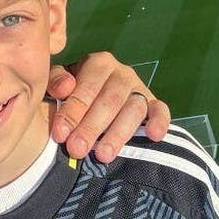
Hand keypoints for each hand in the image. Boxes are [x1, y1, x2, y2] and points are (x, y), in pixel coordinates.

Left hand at [46, 52, 169, 162]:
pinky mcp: (154, 104)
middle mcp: (122, 73)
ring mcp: (140, 88)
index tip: (60, 134)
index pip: (86, 86)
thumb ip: (56, 82)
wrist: (94, 100)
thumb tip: (65, 88)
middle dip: (91, 127)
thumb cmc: (73, 93)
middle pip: (109, 100)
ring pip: (134, 108)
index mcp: (98, 63)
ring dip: (118, 133)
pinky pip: (161, 111)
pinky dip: (160, 122)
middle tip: (77, 149)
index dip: (72, 111)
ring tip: (103, 155)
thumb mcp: (60, 84)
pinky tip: (153, 136)